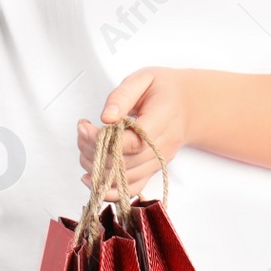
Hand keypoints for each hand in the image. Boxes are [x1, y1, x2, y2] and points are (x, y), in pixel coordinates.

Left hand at [77, 68, 194, 199]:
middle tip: (82, 133)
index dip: (105, 140)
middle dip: (95, 152)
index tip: (85, 128)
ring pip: (125, 177)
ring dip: (97, 167)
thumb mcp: (142, 79)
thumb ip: (122, 97)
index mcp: (164, 118)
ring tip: (85, 147)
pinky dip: (110, 190)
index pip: (135, 141)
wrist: (189, 105)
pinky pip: (133, 188)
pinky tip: (91, 181)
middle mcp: (164, 145)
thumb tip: (106, 118)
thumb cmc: (162, 89)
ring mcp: (159, 160)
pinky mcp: (153, 169)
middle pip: (126, 162)